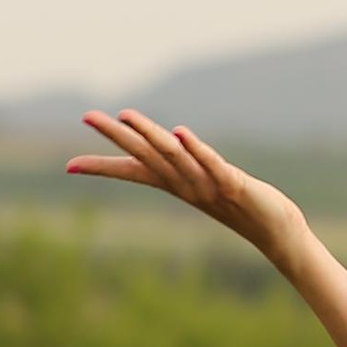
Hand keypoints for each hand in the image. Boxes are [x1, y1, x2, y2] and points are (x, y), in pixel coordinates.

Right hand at [65, 110, 305, 260]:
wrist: (277, 231)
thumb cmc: (242, 206)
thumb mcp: (208, 185)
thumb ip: (187, 168)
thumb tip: (170, 147)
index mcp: (178, 184)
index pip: (135, 173)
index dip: (104, 168)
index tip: (69, 166)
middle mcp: (187, 185)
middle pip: (147, 156)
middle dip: (117, 136)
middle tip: (88, 116)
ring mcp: (209, 186)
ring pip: (174, 156)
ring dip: (150, 135)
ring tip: (126, 115)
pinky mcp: (234, 185)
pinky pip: (213, 165)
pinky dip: (198, 150)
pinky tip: (182, 133)